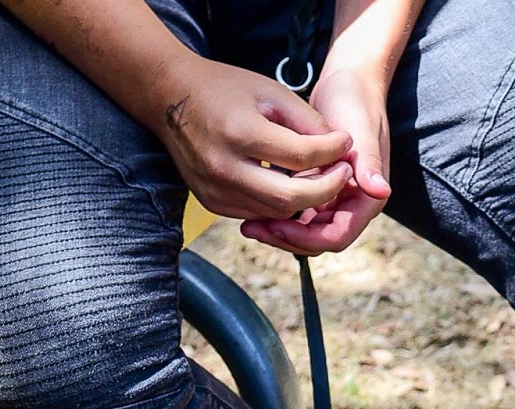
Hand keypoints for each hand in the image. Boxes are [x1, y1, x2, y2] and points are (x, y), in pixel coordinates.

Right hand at [152, 55, 353, 219]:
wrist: (169, 97)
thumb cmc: (224, 89)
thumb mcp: (269, 90)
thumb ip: (307, 120)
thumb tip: (339, 147)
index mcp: (240, 133)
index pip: (300, 157)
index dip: (331, 153)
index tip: (345, 144)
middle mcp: (225, 168)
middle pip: (291, 198)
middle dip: (325, 189)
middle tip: (342, 173)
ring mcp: (216, 191)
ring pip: (277, 212)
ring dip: (305, 200)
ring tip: (320, 178)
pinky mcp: (212, 203)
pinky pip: (258, 214)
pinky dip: (279, 204)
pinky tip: (290, 186)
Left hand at [240, 66, 390, 256]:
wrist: (348, 84)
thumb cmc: (355, 101)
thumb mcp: (361, 130)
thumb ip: (369, 163)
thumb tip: (380, 191)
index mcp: (366, 199)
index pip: (337, 235)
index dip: (307, 237)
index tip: (278, 225)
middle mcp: (350, 206)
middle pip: (318, 240)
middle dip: (288, 238)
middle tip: (253, 229)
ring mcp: (333, 200)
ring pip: (305, 232)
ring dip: (279, 231)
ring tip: (249, 224)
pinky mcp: (316, 190)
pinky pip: (296, 215)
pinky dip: (277, 214)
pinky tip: (253, 208)